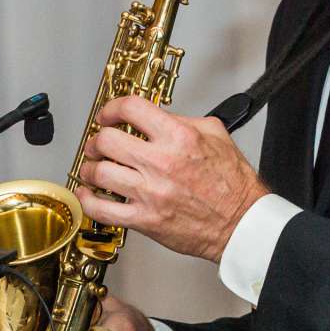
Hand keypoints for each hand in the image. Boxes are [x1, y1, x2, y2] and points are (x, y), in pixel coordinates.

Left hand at [75, 95, 269, 262]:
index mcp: (179, 137)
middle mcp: (161, 162)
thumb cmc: (233, 184)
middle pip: (106, 140)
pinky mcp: (144, 219)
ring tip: (93, 168)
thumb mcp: (217, 135)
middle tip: (98, 144)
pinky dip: (88, 199)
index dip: (111, 108)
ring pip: (98, 172)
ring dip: (90, 168)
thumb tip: (159, 116)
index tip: (108, 116)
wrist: (241, 221)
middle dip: (97, 140)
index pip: (130, 108)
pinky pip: (101, 209)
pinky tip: (89, 194)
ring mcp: (150, 192)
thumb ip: (185, 121)